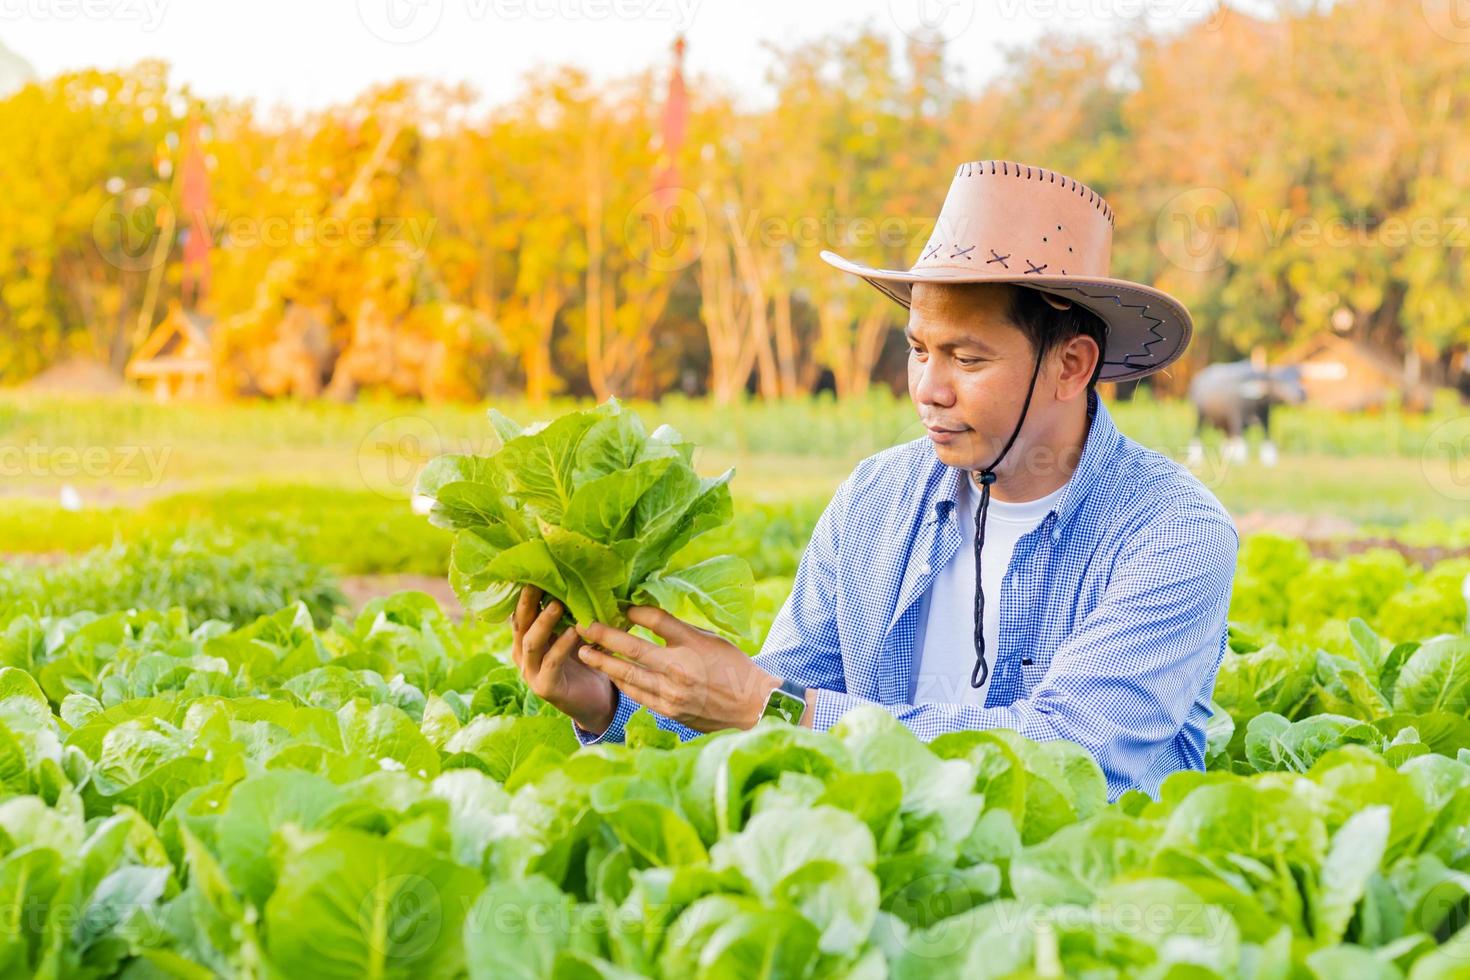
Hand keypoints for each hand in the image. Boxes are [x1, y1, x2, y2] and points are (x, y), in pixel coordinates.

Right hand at [510, 585, 615, 734]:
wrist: (597, 700)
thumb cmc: (586, 661)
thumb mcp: (577, 633)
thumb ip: (575, 612)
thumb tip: (589, 578)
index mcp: (527, 639)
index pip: (520, 612)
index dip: (525, 592)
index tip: (535, 569)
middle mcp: (523, 654)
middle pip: (520, 623)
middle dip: (528, 601)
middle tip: (539, 580)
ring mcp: (531, 672)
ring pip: (531, 642)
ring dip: (544, 622)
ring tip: (557, 604)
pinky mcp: (545, 687)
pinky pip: (551, 662)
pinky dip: (561, 645)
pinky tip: (573, 632)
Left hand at [575, 606, 779, 732]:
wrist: (751, 705)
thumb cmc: (731, 666)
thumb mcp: (709, 639)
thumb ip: (677, 629)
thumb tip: (644, 613)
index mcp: (693, 645)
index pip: (657, 621)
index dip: (635, 612)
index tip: (619, 607)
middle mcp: (681, 670)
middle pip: (634, 649)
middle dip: (604, 637)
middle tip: (583, 626)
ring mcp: (673, 693)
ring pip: (629, 676)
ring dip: (604, 663)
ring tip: (584, 652)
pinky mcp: (669, 711)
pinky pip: (637, 694)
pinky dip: (621, 682)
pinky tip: (610, 673)